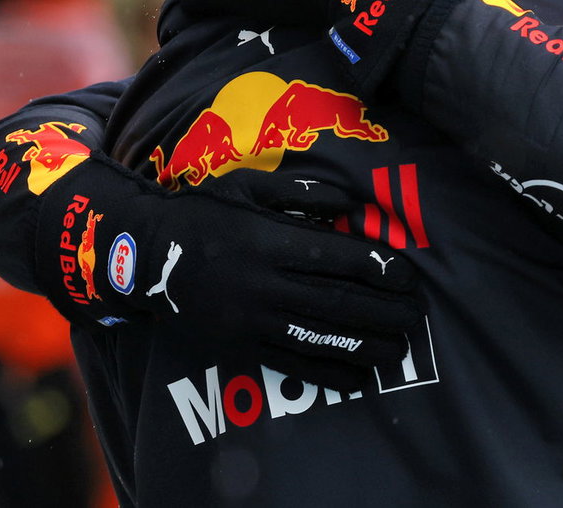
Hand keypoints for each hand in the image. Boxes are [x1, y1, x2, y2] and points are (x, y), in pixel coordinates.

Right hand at [36, 153, 423, 389]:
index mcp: (271, 241)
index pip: (340, 259)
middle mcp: (266, 283)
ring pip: (321, 338)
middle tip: (418, 316)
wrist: (144, 256)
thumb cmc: (204, 211)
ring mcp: (253, 319)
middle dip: (386, 312)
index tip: (409, 277)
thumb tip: (352, 205)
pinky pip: (292, 363)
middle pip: (339, 302)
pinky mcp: (240, 345)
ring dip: (367, 347)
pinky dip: (329, 373)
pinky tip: (359, 377)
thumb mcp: (248, 186)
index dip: (381, 269)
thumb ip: (301, 193)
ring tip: (400, 351)